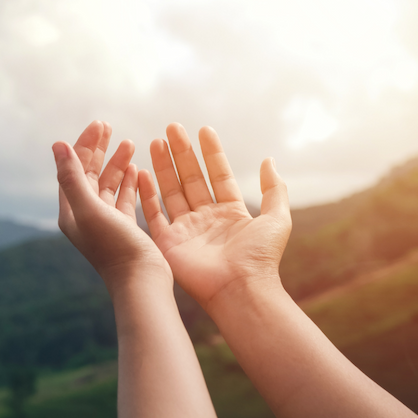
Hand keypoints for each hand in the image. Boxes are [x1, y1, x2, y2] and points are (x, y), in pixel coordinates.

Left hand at [54, 121, 171, 294]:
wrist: (141, 281)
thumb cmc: (115, 247)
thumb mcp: (90, 209)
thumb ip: (72, 177)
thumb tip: (58, 144)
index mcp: (72, 211)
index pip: (73, 169)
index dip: (83, 145)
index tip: (99, 125)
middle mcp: (85, 216)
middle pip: (89, 174)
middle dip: (98, 149)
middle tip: (108, 126)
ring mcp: (105, 222)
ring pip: (107, 185)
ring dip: (116, 163)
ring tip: (130, 143)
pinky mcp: (124, 228)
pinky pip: (123, 198)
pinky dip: (128, 181)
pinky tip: (136, 169)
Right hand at [137, 123, 291, 307]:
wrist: (239, 290)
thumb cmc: (260, 257)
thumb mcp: (276, 218)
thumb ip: (274, 189)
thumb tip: (268, 160)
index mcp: (230, 213)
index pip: (218, 175)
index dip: (211, 153)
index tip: (203, 130)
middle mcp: (206, 219)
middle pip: (191, 179)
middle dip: (181, 153)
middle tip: (172, 127)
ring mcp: (185, 230)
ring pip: (170, 191)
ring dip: (162, 166)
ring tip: (154, 141)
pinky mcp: (167, 243)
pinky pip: (152, 214)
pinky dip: (145, 194)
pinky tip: (140, 172)